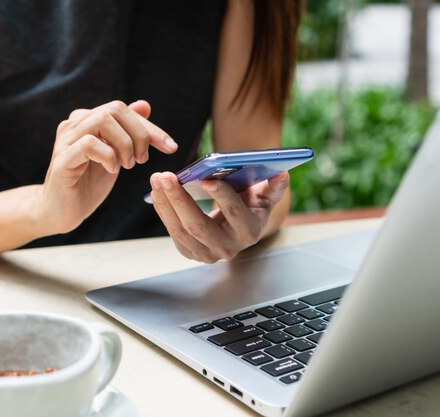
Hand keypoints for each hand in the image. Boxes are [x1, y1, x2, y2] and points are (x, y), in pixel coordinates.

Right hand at [35, 100, 177, 234]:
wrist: (61, 211)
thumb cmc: (88, 183)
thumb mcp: (117, 156)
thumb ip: (128, 132)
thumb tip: (144, 105)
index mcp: (88, 121)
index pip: (124, 110)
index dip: (151, 128)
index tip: (171, 147)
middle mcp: (75, 124)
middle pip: (114, 109)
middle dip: (138, 134)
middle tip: (141, 160)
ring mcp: (66, 140)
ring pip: (101, 120)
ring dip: (124, 143)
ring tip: (127, 165)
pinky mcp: (62, 160)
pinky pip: (88, 144)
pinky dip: (108, 155)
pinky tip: (112, 170)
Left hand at [150, 171, 289, 262]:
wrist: (238, 226)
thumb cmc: (250, 204)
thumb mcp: (264, 196)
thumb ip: (273, 187)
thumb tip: (282, 175)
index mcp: (249, 231)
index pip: (234, 213)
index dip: (220, 195)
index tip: (204, 177)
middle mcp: (228, 248)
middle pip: (198, 225)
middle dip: (179, 199)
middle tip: (165, 176)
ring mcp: (207, 254)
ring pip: (181, 230)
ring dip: (165, 203)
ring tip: (157, 180)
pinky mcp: (191, 252)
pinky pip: (173, 232)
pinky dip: (163, 210)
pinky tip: (157, 192)